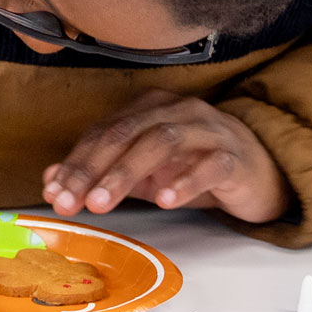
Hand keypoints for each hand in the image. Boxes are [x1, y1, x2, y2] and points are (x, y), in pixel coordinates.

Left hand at [43, 89, 290, 224]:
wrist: (259, 171)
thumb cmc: (195, 167)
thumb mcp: (144, 172)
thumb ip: (103, 172)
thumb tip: (52, 180)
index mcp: (151, 108)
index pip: (105, 131)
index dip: (76, 162)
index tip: (55, 193)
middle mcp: (177, 110)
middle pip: (127, 132)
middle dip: (94, 167)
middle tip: (72, 200)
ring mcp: (208, 129)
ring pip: (162, 141)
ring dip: (127, 172)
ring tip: (104, 203)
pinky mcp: (234, 155)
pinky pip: (209, 164)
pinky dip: (184, 180)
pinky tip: (165, 200)